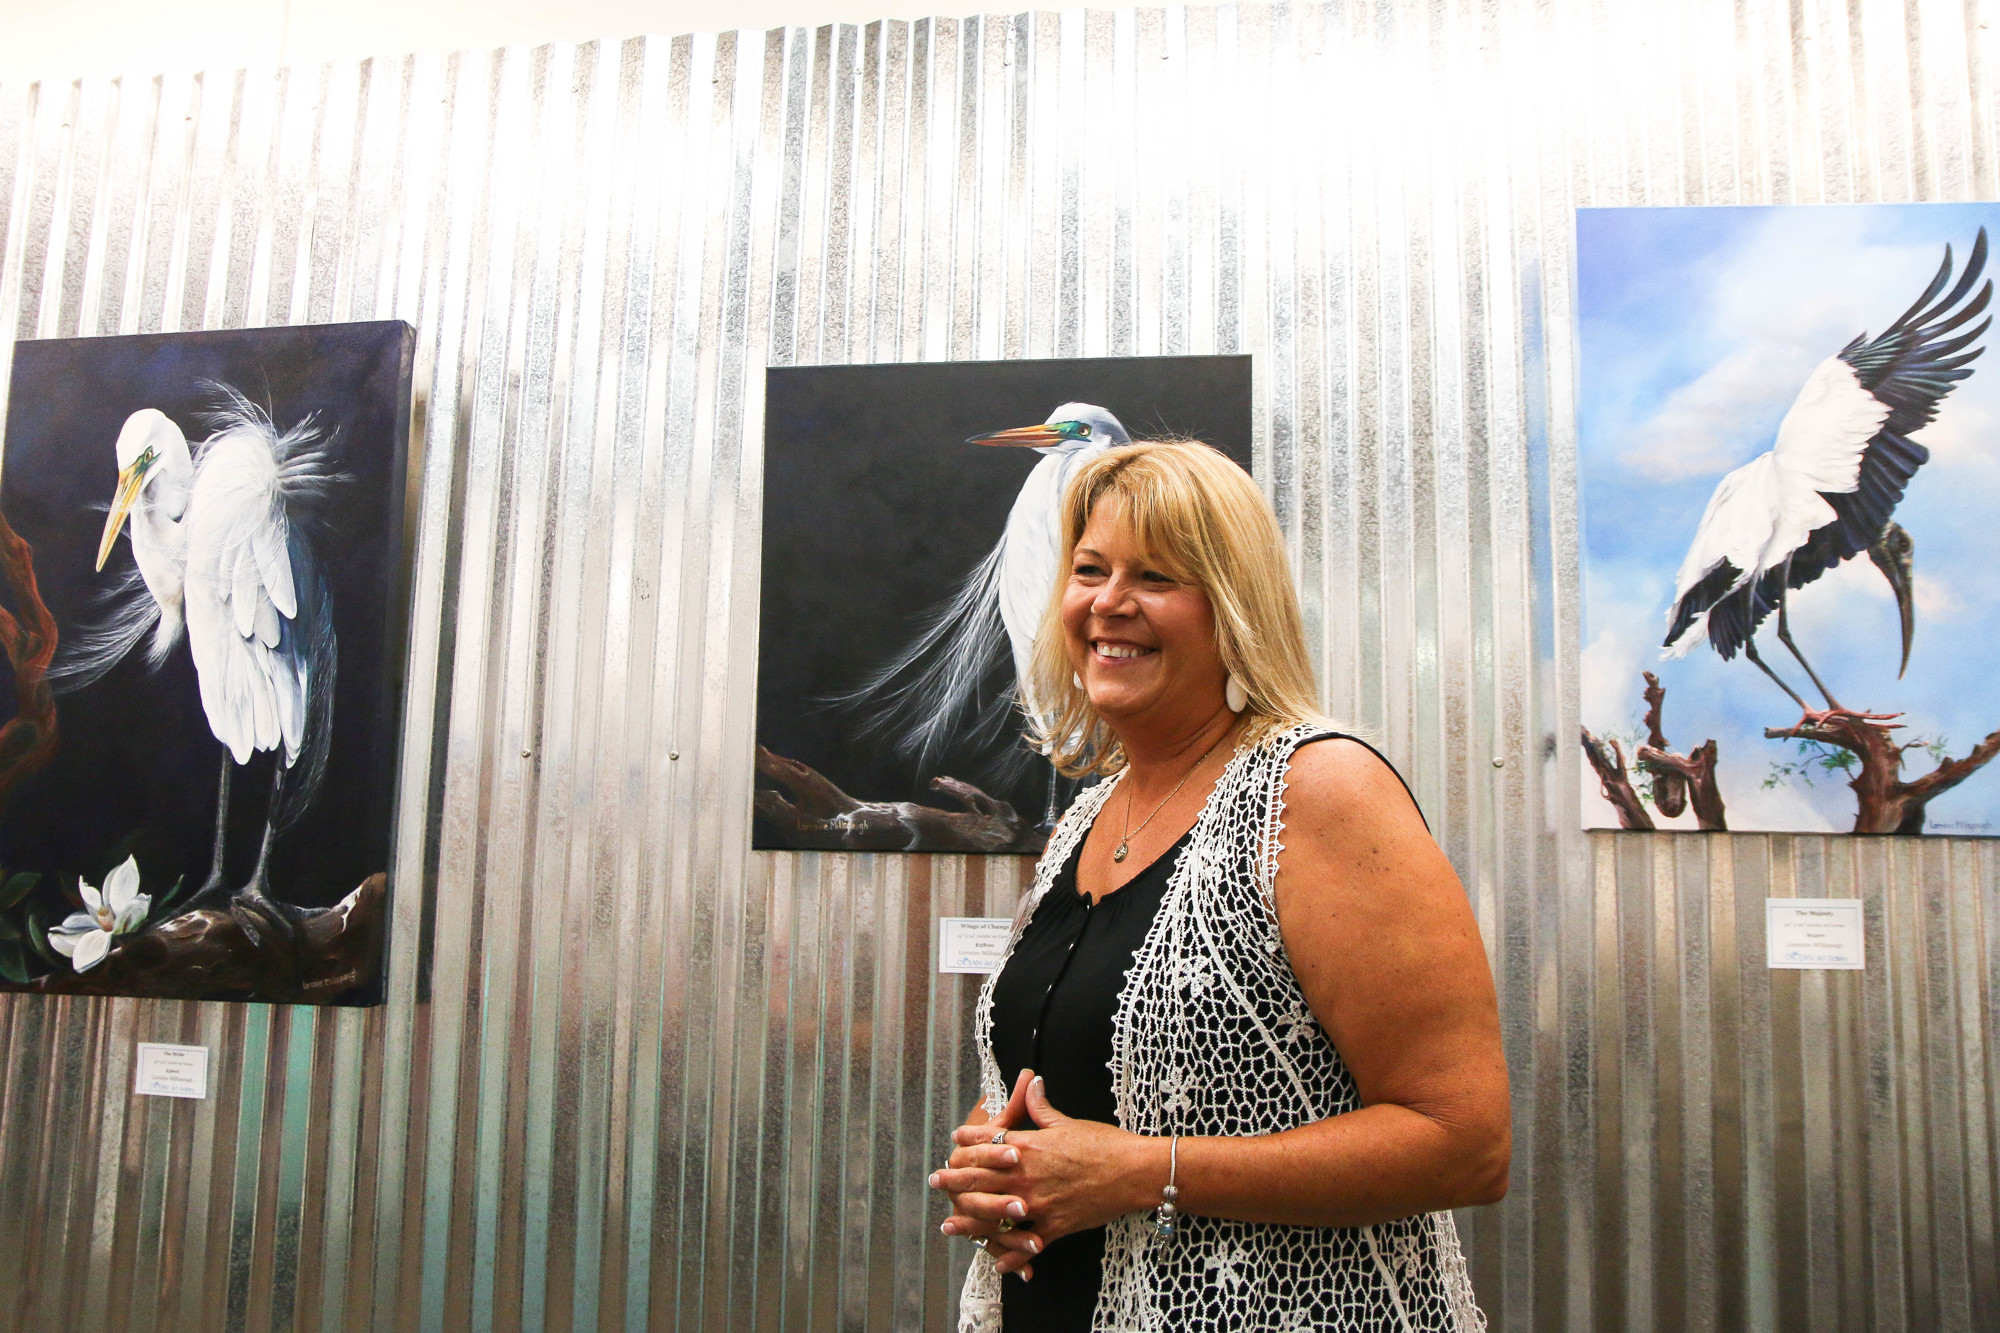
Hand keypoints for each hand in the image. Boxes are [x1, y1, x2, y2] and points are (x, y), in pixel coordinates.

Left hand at [935, 1074, 1164, 1251]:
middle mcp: (1027, 1175)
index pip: (988, 1142)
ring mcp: (1038, 1203)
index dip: (967, 1142)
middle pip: (980, 1178)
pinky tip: (997, 1264)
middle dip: (955, 1179)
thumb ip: (1041, 1107)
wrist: (1132, 1172)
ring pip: (994, 1215)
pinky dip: (1011, 1257)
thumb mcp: (1068, 1122)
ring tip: (949, 1225)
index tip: (953, 1142)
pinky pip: (1026, 1245)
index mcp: (1029, 1146)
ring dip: (969, 1221)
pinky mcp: (1054, 1226)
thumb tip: (1031, 1082)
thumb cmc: (1104, 1144)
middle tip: (936, 1180)